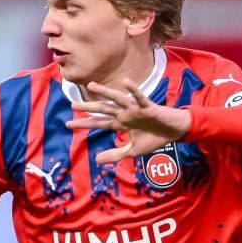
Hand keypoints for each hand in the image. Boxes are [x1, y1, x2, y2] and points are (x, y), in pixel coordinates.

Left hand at [64, 80, 189, 166]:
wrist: (173, 132)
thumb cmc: (153, 139)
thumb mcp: (132, 151)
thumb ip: (116, 155)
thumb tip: (97, 160)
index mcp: (120, 123)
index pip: (98, 123)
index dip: (84, 124)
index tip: (68, 124)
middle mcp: (124, 114)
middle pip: (103, 109)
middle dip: (88, 108)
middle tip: (72, 105)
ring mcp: (135, 109)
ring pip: (117, 99)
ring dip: (105, 92)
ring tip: (91, 86)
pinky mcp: (148, 106)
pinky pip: (140, 97)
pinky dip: (133, 90)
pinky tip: (125, 82)